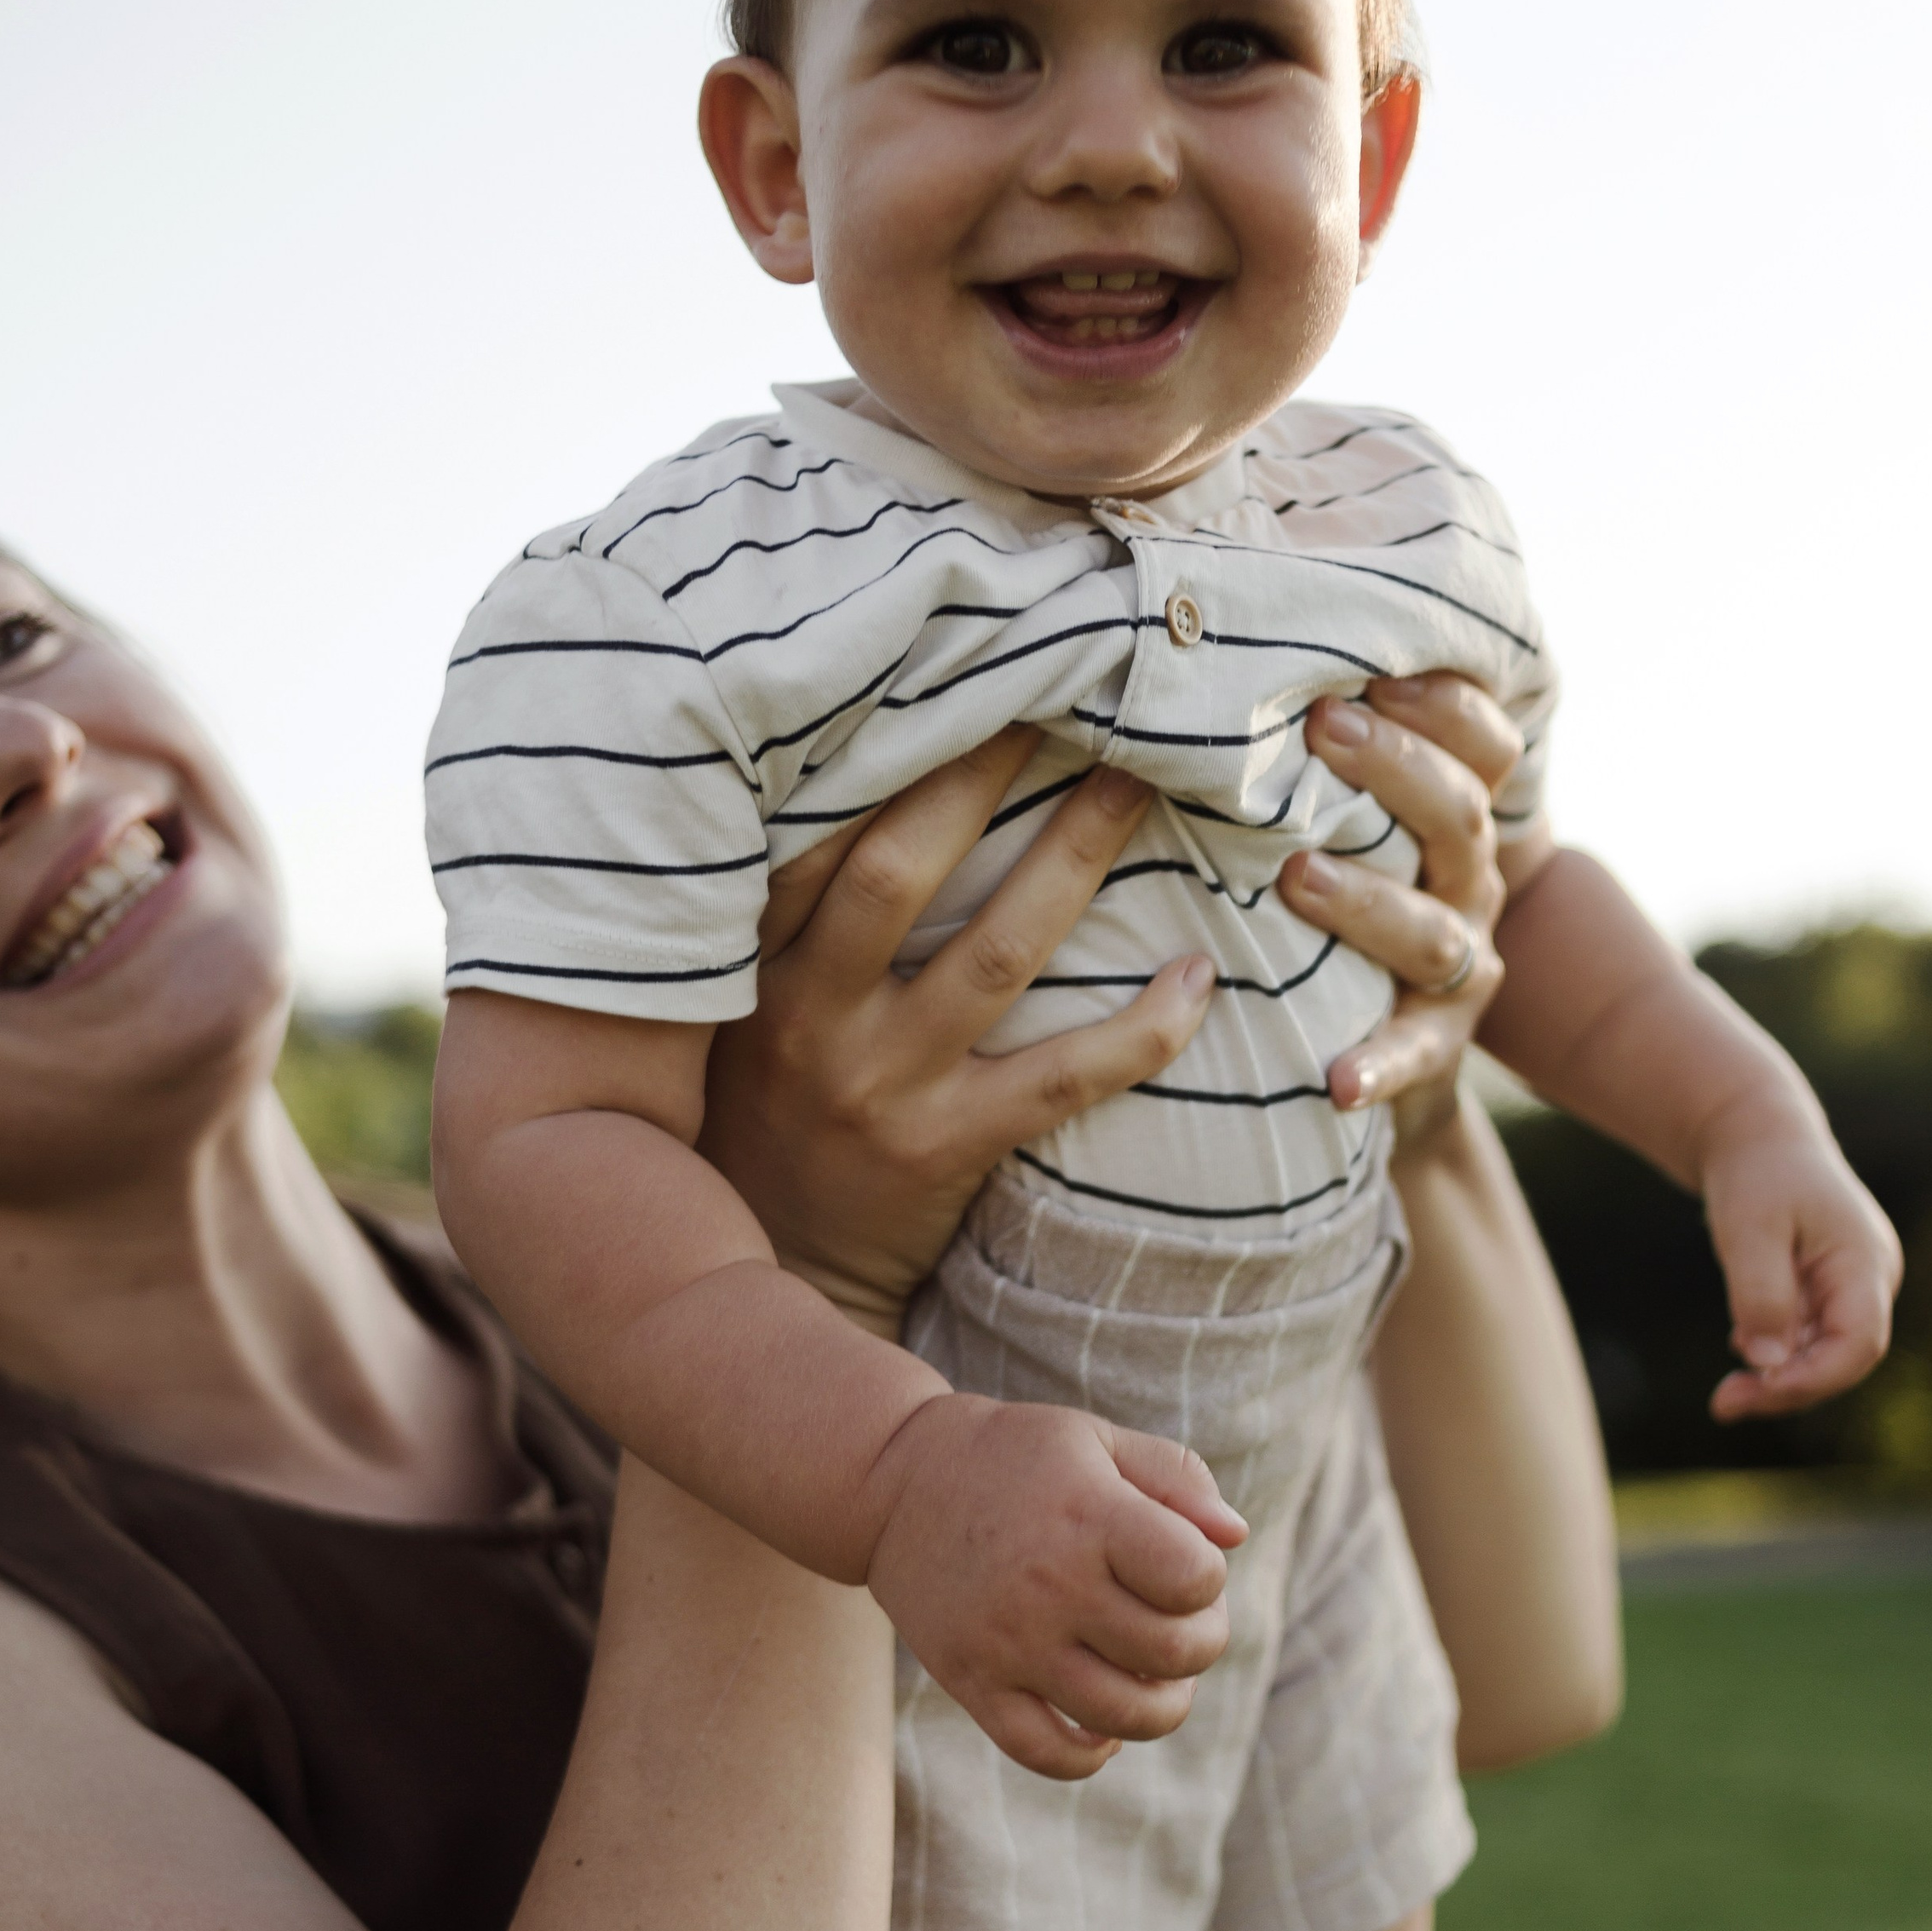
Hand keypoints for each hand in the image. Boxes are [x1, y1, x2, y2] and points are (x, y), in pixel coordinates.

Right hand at [701, 730, 1215, 1328]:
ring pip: (994, 953)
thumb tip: (828, 767)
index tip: (948, 662)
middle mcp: (808, 1014)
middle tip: (1067, 689)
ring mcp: (881, 1084)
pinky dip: (1138, 1029)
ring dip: (1074, 859)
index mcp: (751, 962)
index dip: (879, 745)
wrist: (776, 1267)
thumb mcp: (733, 1005)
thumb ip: (772, 912)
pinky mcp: (946, 1148)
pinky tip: (1198, 978)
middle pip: (898, 868)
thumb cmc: (767, 1105)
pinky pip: (1061, 1079)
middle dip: (981, 772)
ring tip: (1140, 783)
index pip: (810, 831)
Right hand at [861, 1397, 1246, 1780]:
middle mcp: (1049, 1587)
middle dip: (1202, 1641)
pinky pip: (1048, 1754)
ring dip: (1163, 1705)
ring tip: (1153, 1674)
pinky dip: (1090, 1754)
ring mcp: (1009, 1644)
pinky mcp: (972, 1684)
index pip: (1194, 1578)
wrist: (892, 1484)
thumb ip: (1176, 1477)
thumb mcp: (1096, 1439)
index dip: (1209, 1578)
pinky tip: (1102, 1726)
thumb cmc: (1012, 1456)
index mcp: (1089, 1517)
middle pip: (1173, 1654)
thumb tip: (1235, 1537)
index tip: (1185, 1563)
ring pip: (1124, 1717)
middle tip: (1179, 1619)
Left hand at [1281, 672, 1517, 1136]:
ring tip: (1298, 877)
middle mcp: (1469, 883)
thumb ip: (1322, 747)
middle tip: (1321, 727)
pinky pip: (1413, 1057)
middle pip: (1460, 816)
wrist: (1380, 1042)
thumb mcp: (1347, 815)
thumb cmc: (1339, 889)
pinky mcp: (1435, 1047)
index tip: (1373, 667)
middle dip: (1396, 767)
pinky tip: (1338, 1078)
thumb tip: (1236, 647)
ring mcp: (1461, 968)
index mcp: (1456, 817)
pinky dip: (1378, 1066)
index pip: (1482, 744)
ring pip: (1432, 933)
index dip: (1443, 703)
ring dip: (1368, 902)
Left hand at [1699, 1101, 1902, 1419]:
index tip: (1757, 1388)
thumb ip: (1760, 1296)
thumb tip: (1768, 1365)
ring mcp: (1854, 1286)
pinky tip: (1740, 1346)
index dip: (1813, 1379)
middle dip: (1788, 1389)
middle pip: (1843, 1359)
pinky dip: (1777, 1355)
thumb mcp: (1748, 1230)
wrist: (1754, 1136)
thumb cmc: (1754, 1175)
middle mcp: (1871, 1278)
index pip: (1859, 1344)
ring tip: (1727, 1394)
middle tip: (1724, 1405)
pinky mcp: (1830, 1291)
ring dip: (1780, 1379)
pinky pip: (1811, 1338)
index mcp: (1865, 1261)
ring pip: (1826, 1355)